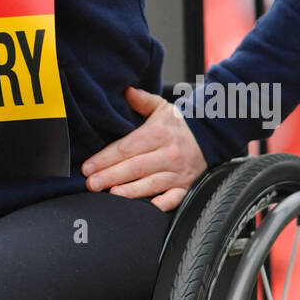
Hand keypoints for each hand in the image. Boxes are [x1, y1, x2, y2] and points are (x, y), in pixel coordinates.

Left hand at [80, 86, 207, 211]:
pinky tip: (147, 208)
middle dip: (110, 176)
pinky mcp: (186, 186)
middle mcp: (168, 153)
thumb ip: (142, 100)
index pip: (127, 147)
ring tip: (112, 194)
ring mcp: (178, 172)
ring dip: (131, 191)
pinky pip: (174, 198)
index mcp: (158, 133)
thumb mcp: (162, 107)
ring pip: (151, 183)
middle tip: (91, 184)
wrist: (212, 135)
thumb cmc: (180, 124)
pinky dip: (161, 204)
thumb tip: (126, 91)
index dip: (105, 157)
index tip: (87, 166)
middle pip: (135, 167)